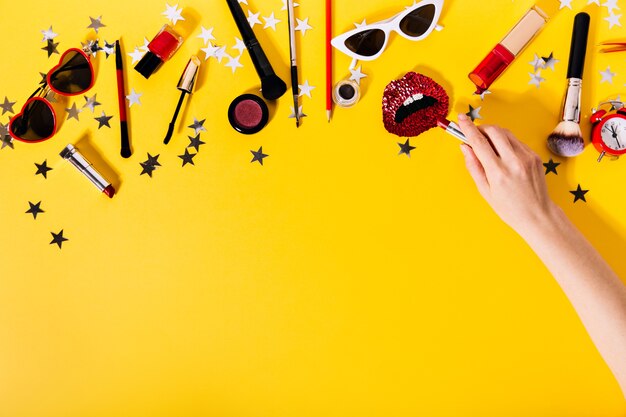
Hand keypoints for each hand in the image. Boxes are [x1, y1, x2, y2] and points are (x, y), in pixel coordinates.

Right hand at [457, 114, 556, 234]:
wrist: (537, 215)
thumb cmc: (509, 208)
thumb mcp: (485, 191)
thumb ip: (474, 166)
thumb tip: (465, 147)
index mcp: (498, 172)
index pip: (479, 142)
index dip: (468, 128)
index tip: (461, 119)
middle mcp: (513, 162)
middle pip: (494, 131)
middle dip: (481, 128)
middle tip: (474, 135)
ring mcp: (526, 157)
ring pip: (506, 133)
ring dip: (493, 134)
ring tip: (488, 145)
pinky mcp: (534, 156)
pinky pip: (516, 141)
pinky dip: (505, 142)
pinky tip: (503, 154)